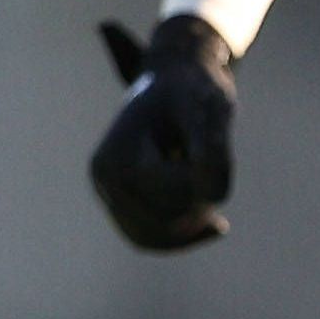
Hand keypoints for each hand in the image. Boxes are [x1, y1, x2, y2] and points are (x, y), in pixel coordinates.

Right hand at [88, 15, 237, 251]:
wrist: (177, 79)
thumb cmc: (196, 91)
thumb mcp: (214, 111)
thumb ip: (215, 150)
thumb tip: (214, 197)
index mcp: (118, 156)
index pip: (173, 196)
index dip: (205, 179)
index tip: (210, 145)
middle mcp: (104, 179)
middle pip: (164, 223)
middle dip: (197, 202)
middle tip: (208, 162)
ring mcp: (109, 193)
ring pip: (154, 238)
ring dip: (190, 221)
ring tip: (205, 183)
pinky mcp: (122, 202)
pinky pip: (148, 238)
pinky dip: (181, 236)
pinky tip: (212, 223)